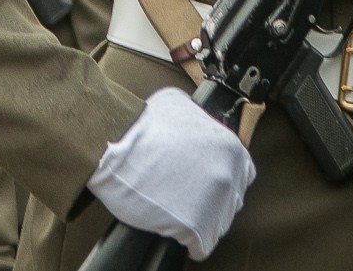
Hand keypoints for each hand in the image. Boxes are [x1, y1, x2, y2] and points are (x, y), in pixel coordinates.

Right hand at [88, 88, 254, 259]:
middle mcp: (229, 177)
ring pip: (216, 226)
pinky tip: (171, 228)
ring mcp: (215, 203)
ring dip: (196, 220)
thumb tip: (197, 129)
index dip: (215, 180)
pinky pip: (200, 247)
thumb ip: (199, 122)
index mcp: (231, 150)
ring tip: (171, 208)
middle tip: (181, 195)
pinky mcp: (195, 227)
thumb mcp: (180, 105)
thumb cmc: (140, 123)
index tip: (198, 182)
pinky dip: (187, 242)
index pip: (239, 177)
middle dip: (207, 202)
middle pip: (228, 203)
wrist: (114, 141)